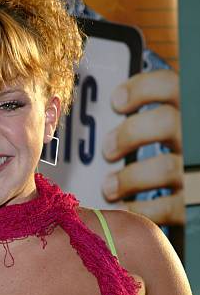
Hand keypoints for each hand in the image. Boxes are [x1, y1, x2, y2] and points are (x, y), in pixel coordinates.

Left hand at [101, 70, 184, 225]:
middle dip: (130, 134)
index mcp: (189, 113)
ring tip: (109, 187)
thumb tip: (104, 120)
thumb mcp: (171, 134)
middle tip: (107, 150)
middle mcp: (196, 138)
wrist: (194, 192)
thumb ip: (149, 124)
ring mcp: (196, 172)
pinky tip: (124, 209)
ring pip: (165, 168)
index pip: (171, 85)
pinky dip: (140, 209)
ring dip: (128, 178)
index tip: (116, 102)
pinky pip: (167, 207)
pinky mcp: (192, 204)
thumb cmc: (177, 161)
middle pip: (167, 122)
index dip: (141, 89)